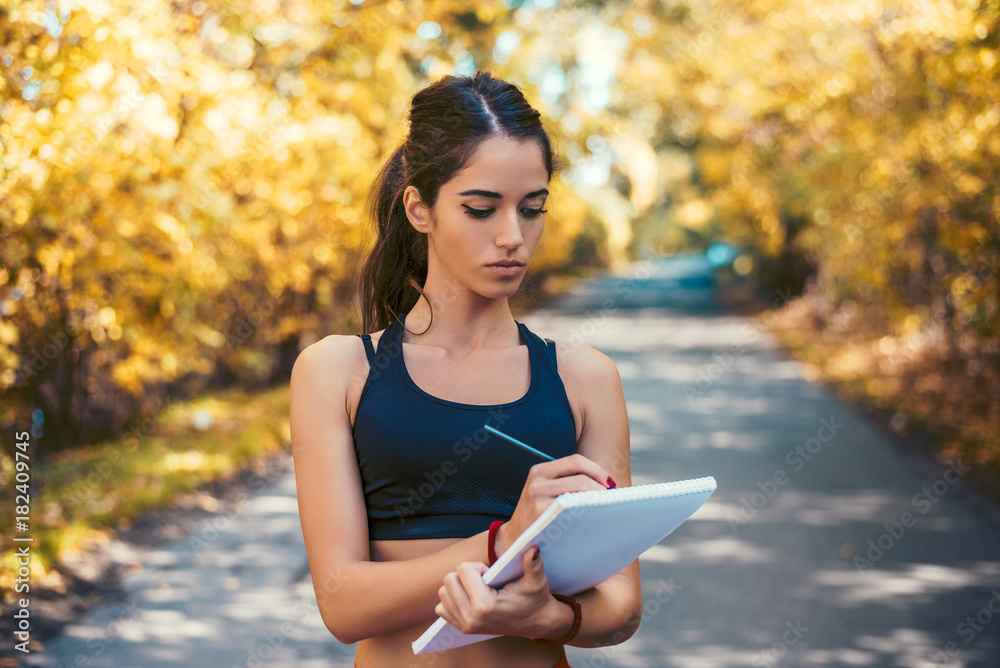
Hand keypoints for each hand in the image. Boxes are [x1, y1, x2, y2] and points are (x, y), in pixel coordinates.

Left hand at [435, 545, 569, 637]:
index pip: (463, 570)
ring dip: (458, 586)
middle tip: (484, 581)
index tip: (491, 574)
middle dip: (466, 574)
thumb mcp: (536, 580)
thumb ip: (533, 563)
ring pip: (444, 592)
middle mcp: (471, 618)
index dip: (478, 566)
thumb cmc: (535, 598)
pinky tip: (470, 598)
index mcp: (484, 605)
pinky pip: (442, 607)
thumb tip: (532, 547)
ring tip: (478, 589)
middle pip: (449, 580)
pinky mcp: (462, 629)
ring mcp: (465, 625)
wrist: (536, 622)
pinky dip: (453, 599)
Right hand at [496, 453, 613, 556]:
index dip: (598, 470)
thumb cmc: (539, 516)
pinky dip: (587, 515)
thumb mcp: (546, 491)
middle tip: (614, 501)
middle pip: (581, 479)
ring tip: (608, 511)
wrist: (515, 540)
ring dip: (597, 502)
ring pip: (579, 495)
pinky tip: (595, 522)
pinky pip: (572, 512)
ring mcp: (537, 499)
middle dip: (602, 490)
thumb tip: (609, 484)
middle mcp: (537, 482)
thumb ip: (569, 482)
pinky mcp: (540, 516)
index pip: (576, 461)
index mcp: (540, 471)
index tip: (611, 484)